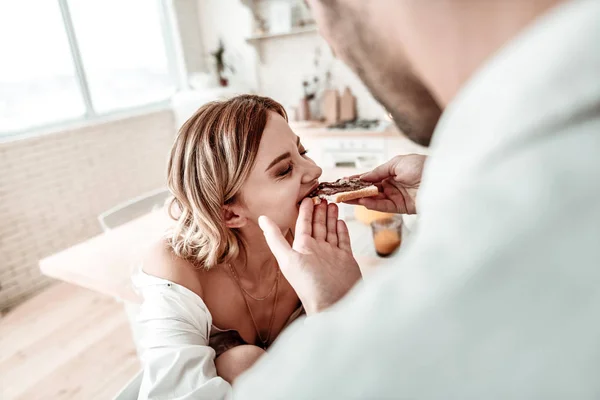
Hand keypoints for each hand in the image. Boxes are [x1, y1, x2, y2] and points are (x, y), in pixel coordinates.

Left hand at [258, 199, 361, 315]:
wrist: (334, 304)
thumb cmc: (309, 284)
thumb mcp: (288, 258)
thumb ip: (275, 238)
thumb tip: (261, 218)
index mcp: (303, 248)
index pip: (303, 224)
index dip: (305, 210)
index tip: (307, 197)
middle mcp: (317, 250)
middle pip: (318, 225)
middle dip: (319, 211)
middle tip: (322, 196)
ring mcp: (332, 254)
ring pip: (331, 230)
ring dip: (331, 217)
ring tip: (332, 203)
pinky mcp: (346, 259)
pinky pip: (343, 240)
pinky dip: (342, 230)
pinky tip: (341, 221)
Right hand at [345, 154, 425, 213]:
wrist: (442, 178)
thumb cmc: (422, 166)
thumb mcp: (397, 163)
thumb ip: (379, 171)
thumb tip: (364, 176)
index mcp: (393, 172)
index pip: (371, 177)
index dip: (358, 179)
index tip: (344, 181)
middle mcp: (393, 185)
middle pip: (370, 190)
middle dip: (355, 191)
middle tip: (340, 193)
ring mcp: (397, 197)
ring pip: (375, 199)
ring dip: (360, 198)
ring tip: (347, 198)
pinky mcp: (402, 208)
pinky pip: (384, 206)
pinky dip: (373, 204)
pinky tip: (363, 201)